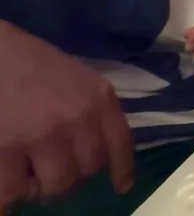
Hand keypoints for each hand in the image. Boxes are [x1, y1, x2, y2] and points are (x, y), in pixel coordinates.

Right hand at [0, 23, 133, 209]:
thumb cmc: (24, 57)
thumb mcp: (74, 75)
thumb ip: (87, 106)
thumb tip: (89, 145)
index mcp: (98, 96)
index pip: (120, 142)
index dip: (121, 169)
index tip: (121, 186)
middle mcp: (79, 118)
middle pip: (88, 170)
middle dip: (70, 177)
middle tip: (49, 173)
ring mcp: (43, 135)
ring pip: (56, 186)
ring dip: (40, 188)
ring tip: (25, 177)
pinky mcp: (6, 149)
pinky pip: (13, 192)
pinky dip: (10, 196)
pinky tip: (7, 188)